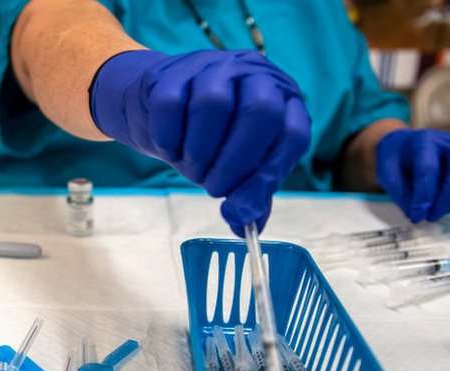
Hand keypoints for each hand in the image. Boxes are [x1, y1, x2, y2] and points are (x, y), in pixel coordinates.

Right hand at [90, 50, 310, 234]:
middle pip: (259, 112)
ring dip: (200, 152)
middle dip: (235, 163)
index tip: (243, 205)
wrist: (157, 108)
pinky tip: (170, 149)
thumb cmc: (207, 140)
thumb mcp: (237, 166)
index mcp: (282, 99)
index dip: (269, 175)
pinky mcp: (172, 72)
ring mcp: (213, 67)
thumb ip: (249, 195)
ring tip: (193, 169)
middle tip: (214, 188)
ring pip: (213, 104)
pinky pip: (171, 105)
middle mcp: (254, 74)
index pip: (292, 134)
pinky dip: (169, 139)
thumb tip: (247, 225)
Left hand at [376, 129, 449, 222]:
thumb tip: (417, 213)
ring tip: (444, 212)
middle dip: (448, 198)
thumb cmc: (396, 159)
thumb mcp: (386, 172)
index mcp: (423, 142)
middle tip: (432, 216)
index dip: (424, 195)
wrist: (406, 145)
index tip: (417, 215)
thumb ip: (400, 192)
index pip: (429, 168)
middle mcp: (449, 143)